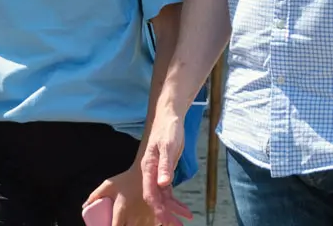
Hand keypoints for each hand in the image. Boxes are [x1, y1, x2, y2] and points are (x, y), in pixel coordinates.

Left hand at [86, 165, 157, 225]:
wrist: (148, 172)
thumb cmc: (126, 180)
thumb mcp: (109, 185)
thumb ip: (95, 195)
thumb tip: (84, 207)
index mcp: (121, 210)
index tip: (107, 225)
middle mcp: (134, 217)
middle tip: (117, 222)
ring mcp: (146, 219)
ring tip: (127, 222)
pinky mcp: (155, 218)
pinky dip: (144, 225)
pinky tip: (139, 222)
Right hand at [140, 106, 195, 224]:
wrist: (169, 117)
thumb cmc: (168, 129)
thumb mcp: (168, 146)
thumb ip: (165, 165)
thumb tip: (163, 184)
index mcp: (148, 168)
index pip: (150, 193)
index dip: (157, 207)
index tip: (163, 219)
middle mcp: (151, 174)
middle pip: (155, 199)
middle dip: (164, 215)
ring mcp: (157, 174)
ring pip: (162, 198)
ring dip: (171, 211)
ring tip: (181, 223)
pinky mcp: (165, 173)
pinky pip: (168, 192)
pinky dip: (174, 203)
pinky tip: (183, 212)